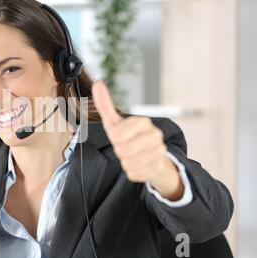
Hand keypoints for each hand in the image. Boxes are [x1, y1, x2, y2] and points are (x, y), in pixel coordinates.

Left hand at [91, 81, 183, 199]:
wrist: (152, 156)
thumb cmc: (130, 137)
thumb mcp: (116, 122)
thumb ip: (106, 105)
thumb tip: (97, 83)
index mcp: (143, 122)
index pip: (116, 135)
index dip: (114, 139)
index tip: (120, 137)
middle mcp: (154, 135)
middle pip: (122, 150)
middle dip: (120, 151)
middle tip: (127, 148)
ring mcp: (159, 151)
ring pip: (128, 163)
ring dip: (126, 162)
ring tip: (133, 156)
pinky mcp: (159, 167)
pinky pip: (134, 174)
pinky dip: (132, 172)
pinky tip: (140, 165)